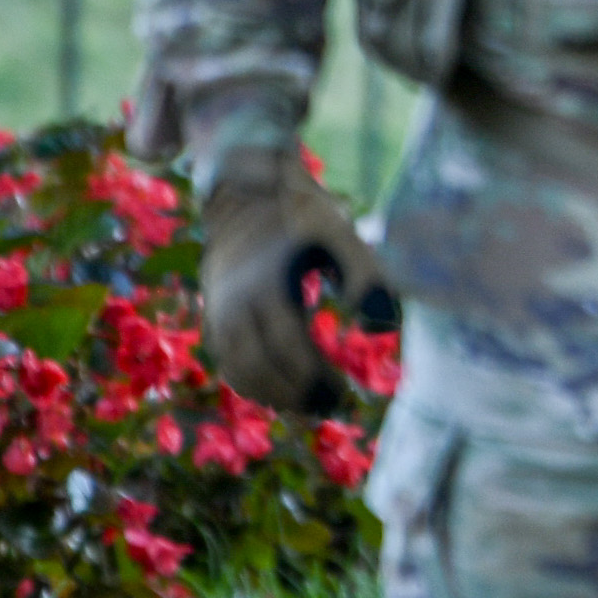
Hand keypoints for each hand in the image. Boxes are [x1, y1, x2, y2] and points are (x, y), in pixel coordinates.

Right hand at [196, 156, 390, 416]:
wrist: (247, 191)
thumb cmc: (302, 215)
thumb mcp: (340, 234)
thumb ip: (364, 276)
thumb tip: (383, 328)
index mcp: (265, 284)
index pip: (286, 346)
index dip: (312, 377)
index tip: (343, 394)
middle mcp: (233, 302)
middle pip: (257, 365)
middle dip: (294, 394)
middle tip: (330, 406)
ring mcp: (218, 309)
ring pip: (236, 368)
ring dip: (270, 394)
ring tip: (308, 405)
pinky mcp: (214, 313)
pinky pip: (225, 360)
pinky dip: (250, 382)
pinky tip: (280, 391)